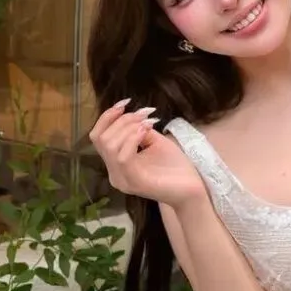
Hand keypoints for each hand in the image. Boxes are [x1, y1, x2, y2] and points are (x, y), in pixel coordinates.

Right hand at [89, 100, 206, 208]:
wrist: (193, 188)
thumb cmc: (175, 166)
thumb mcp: (153, 141)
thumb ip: (138, 130)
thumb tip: (133, 115)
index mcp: (116, 164)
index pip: (97, 137)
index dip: (107, 116)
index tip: (125, 102)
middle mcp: (114, 173)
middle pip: (102, 138)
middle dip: (122, 120)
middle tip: (143, 115)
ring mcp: (123, 179)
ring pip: (110, 146)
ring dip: (127, 127)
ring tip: (146, 123)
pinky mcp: (134, 182)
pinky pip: (123, 157)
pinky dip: (132, 139)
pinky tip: (145, 132)